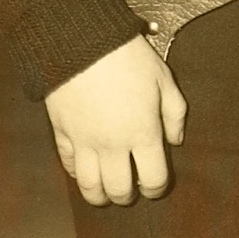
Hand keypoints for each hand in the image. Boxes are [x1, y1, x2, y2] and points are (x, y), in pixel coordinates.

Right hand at [46, 32, 185, 204]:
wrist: (82, 40)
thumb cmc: (128, 58)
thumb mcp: (164, 80)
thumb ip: (175, 114)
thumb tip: (176, 141)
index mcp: (143, 133)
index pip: (153, 179)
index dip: (157, 189)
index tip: (155, 187)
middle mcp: (114, 145)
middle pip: (120, 190)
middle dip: (127, 196)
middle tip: (130, 192)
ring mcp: (84, 141)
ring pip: (90, 186)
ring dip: (99, 196)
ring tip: (105, 194)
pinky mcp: (62, 133)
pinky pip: (68, 165)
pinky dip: (77, 173)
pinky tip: (84, 170)